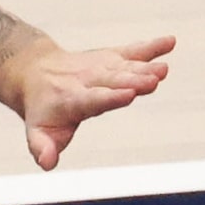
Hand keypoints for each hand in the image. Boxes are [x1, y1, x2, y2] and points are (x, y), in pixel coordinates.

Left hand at [11, 35, 174, 169]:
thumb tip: (47, 163)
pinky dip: (150, 47)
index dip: (110, 96)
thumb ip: (41, 147)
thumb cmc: (42, 109)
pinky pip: (132, 51)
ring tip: (163, 69)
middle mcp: (86, 80)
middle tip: (153, 81)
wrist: (35, 71)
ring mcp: (99, 67)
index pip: (92, 99)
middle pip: (112, 80)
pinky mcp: (110, 57)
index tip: (129, 94)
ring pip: (124, 66)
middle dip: (132, 81)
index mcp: (71, 100)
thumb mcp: (37, 132)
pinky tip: (170, 42)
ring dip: (144, 67)